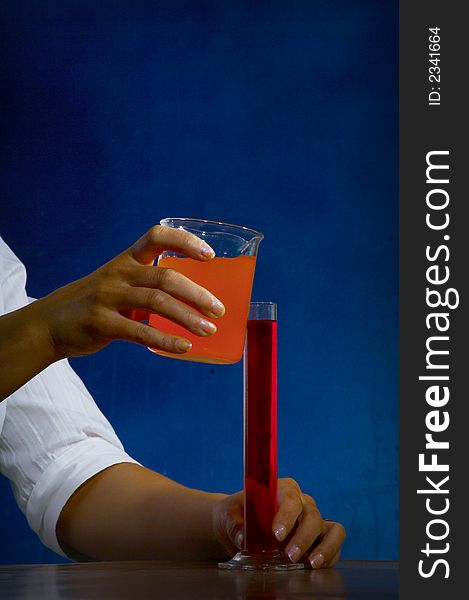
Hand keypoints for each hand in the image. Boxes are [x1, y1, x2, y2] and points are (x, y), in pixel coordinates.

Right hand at [35, 225, 224, 360]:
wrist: (50, 323)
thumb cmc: (97, 302)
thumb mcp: (118, 283)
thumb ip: (148, 285)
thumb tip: (196, 300)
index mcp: (126, 259)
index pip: (157, 236)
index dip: (185, 241)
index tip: (210, 255)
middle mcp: (118, 273)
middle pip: (165, 277)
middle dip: (197, 293)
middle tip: (219, 310)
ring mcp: (108, 297)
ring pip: (157, 302)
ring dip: (188, 317)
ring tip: (209, 330)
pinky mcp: (101, 323)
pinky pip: (140, 331)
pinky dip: (166, 339)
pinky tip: (184, 347)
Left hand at [212, 478, 345, 567]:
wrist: (240, 524)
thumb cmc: (237, 514)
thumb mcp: (229, 515)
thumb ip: (235, 524)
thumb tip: (243, 538)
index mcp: (282, 489)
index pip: (290, 499)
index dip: (286, 516)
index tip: (276, 535)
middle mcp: (302, 502)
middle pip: (312, 516)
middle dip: (303, 538)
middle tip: (290, 556)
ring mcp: (314, 520)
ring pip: (331, 529)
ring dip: (325, 547)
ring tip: (312, 564)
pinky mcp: (321, 537)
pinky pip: (335, 544)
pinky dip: (330, 556)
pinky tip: (316, 567)